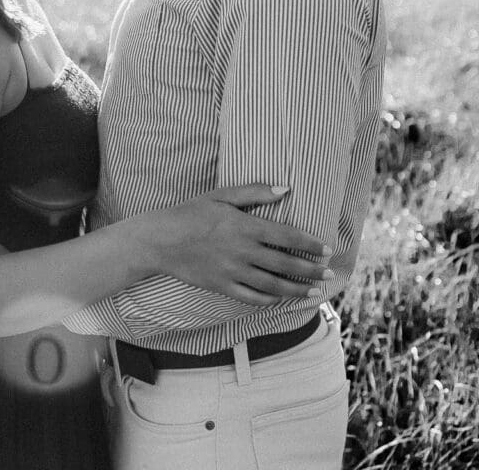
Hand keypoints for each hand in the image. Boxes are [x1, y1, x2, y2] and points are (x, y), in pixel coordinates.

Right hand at [149, 184, 332, 304]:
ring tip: (314, 291)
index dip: (310, 244)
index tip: (326, 249)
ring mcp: (233, 272)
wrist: (161, 240)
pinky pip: (252, 298)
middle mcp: (243, 252)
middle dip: (311, 270)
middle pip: (286, 264)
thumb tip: (284, 189)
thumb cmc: (191, 212)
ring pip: (273, 286)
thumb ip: (254, 192)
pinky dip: (270, 300)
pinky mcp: (222, 287)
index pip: (287, 237)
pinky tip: (282, 299)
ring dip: (297, 290)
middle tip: (328, 273)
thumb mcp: (221, 195)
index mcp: (245, 226)